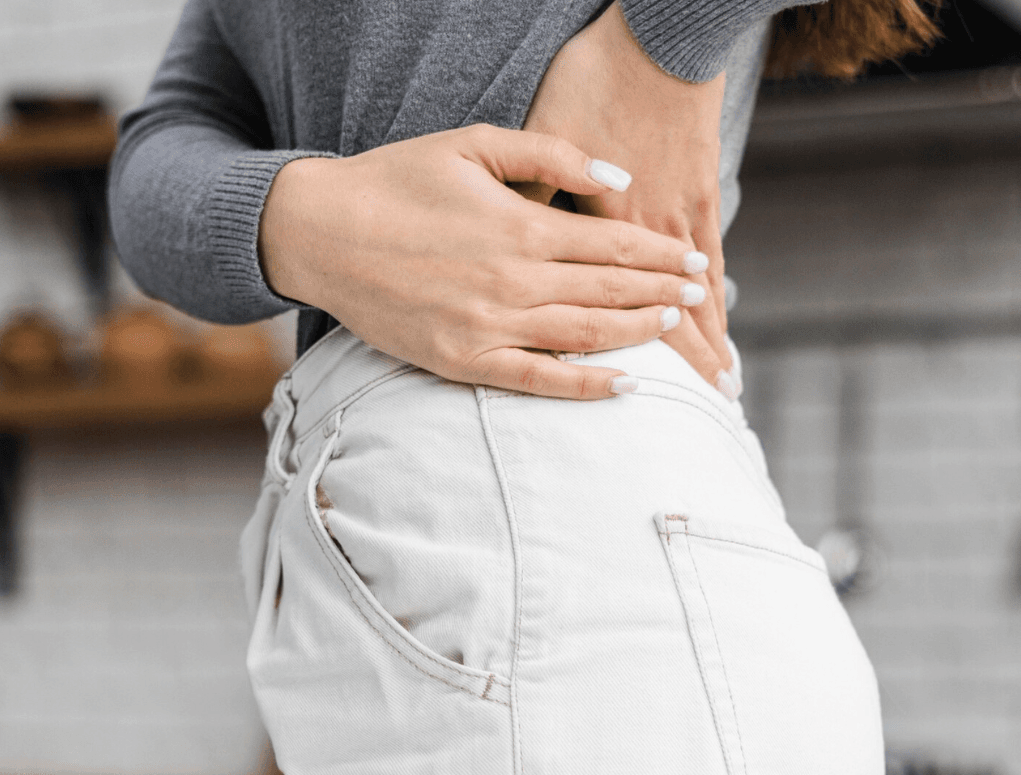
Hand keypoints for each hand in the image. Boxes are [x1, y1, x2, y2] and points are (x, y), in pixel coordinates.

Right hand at [258, 124, 708, 399]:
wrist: (321, 233)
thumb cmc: (395, 181)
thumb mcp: (472, 143)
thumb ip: (551, 156)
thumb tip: (618, 179)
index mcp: (521, 227)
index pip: (612, 247)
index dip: (659, 257)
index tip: (693, 263)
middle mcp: (514, 282)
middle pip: (610, 294)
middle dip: (663, 295)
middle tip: (698, 296)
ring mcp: (490, 327)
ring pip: (586, 337)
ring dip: (638, 335)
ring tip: (674, 331)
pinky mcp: (465, 362)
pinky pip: (539, 381)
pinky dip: (587, 386)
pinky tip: (626, 386)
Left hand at [517, 2, 737, 398]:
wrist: (661, 35)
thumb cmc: (592, 80)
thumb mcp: (545, 132)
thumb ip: (536, 194)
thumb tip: (523, 242)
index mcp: (593, 227)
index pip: (606, 310)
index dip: (621, 358)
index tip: (633, 399)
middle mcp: (642, 234)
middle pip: (658, 317)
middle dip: (679, 370)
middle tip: (697, 414)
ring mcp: (678, 219)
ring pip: (693, 297)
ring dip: (705, 346)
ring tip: (722, 387)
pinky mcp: (702, 199)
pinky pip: (714, 264)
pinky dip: (718, 300)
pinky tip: (721, 324)